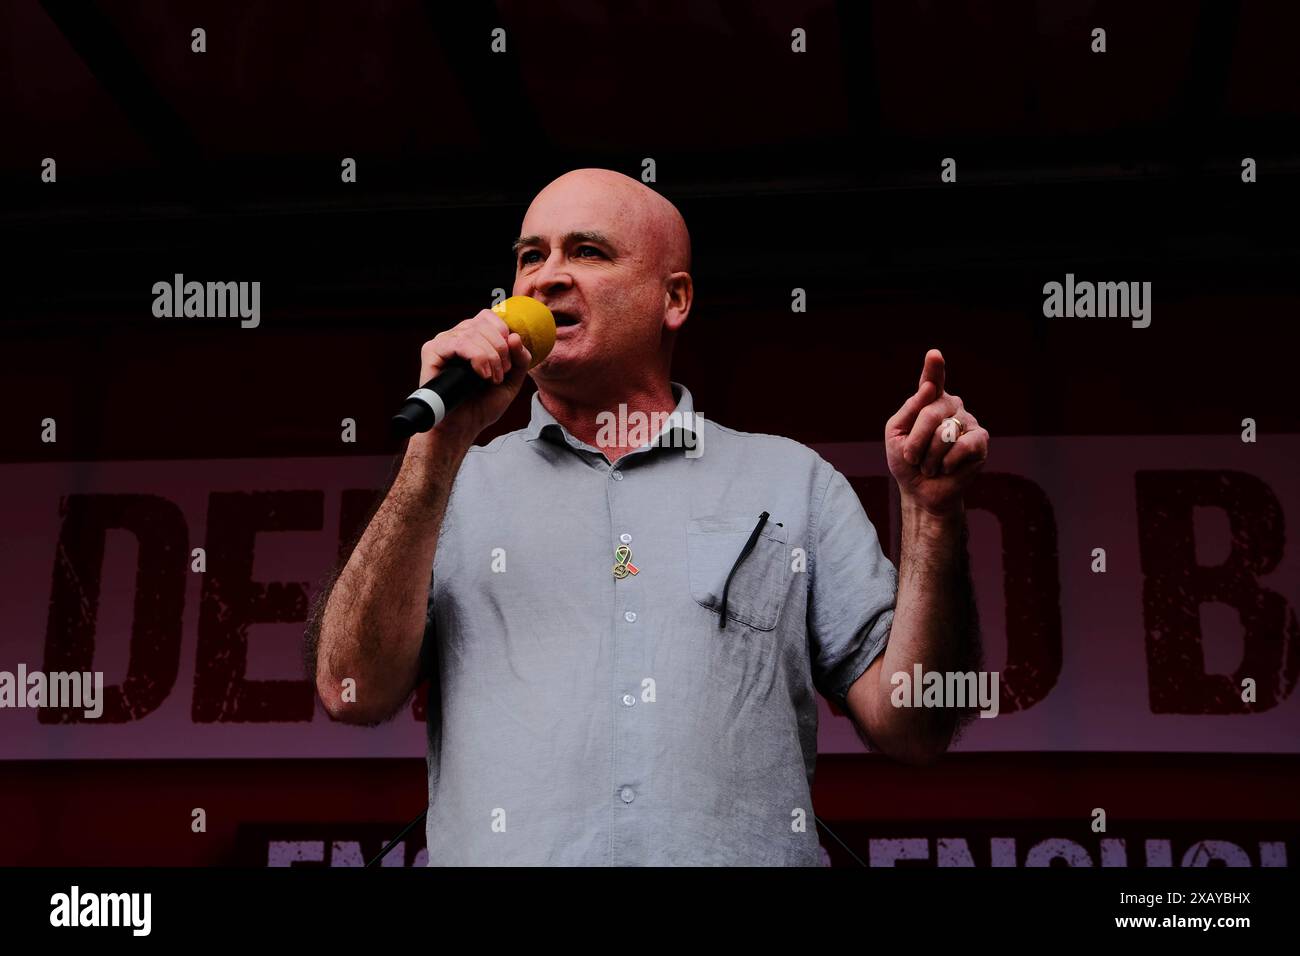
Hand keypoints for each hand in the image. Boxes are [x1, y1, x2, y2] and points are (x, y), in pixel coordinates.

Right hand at [413, 309, 532, 447]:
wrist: (462, 427)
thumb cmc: (482, 404)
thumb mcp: (511, 381)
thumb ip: (520, 359)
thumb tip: (514, 336)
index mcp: (474, 337)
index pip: (491, 317)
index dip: (505, 334)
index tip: (509, 362)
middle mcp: (457, 335)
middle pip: (484, 323)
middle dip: (501, 349)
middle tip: (501, 375)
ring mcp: (444, 342)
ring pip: (473, 332)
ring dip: (491, 357)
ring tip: (491, 379)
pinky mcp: (432, 351)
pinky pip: (459, 342)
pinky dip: (477, 357)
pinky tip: (481, 375)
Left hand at [885, 349, 988, 516]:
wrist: (921, 491)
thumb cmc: (907, 462)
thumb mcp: (895, 434)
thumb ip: (908, 410)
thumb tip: (930, 387)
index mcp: (929, 402)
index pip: (932, 381)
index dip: (934, 368)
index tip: (934, 355)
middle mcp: (951, 407)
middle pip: (931, 411)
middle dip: (915, 441)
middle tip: (912, 458)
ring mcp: (967, 421)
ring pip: (945, 432)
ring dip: (929, 457)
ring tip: (930, 465)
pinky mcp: (980, 440)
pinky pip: (962, 446)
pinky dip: (947, 463)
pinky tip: (947, 468)